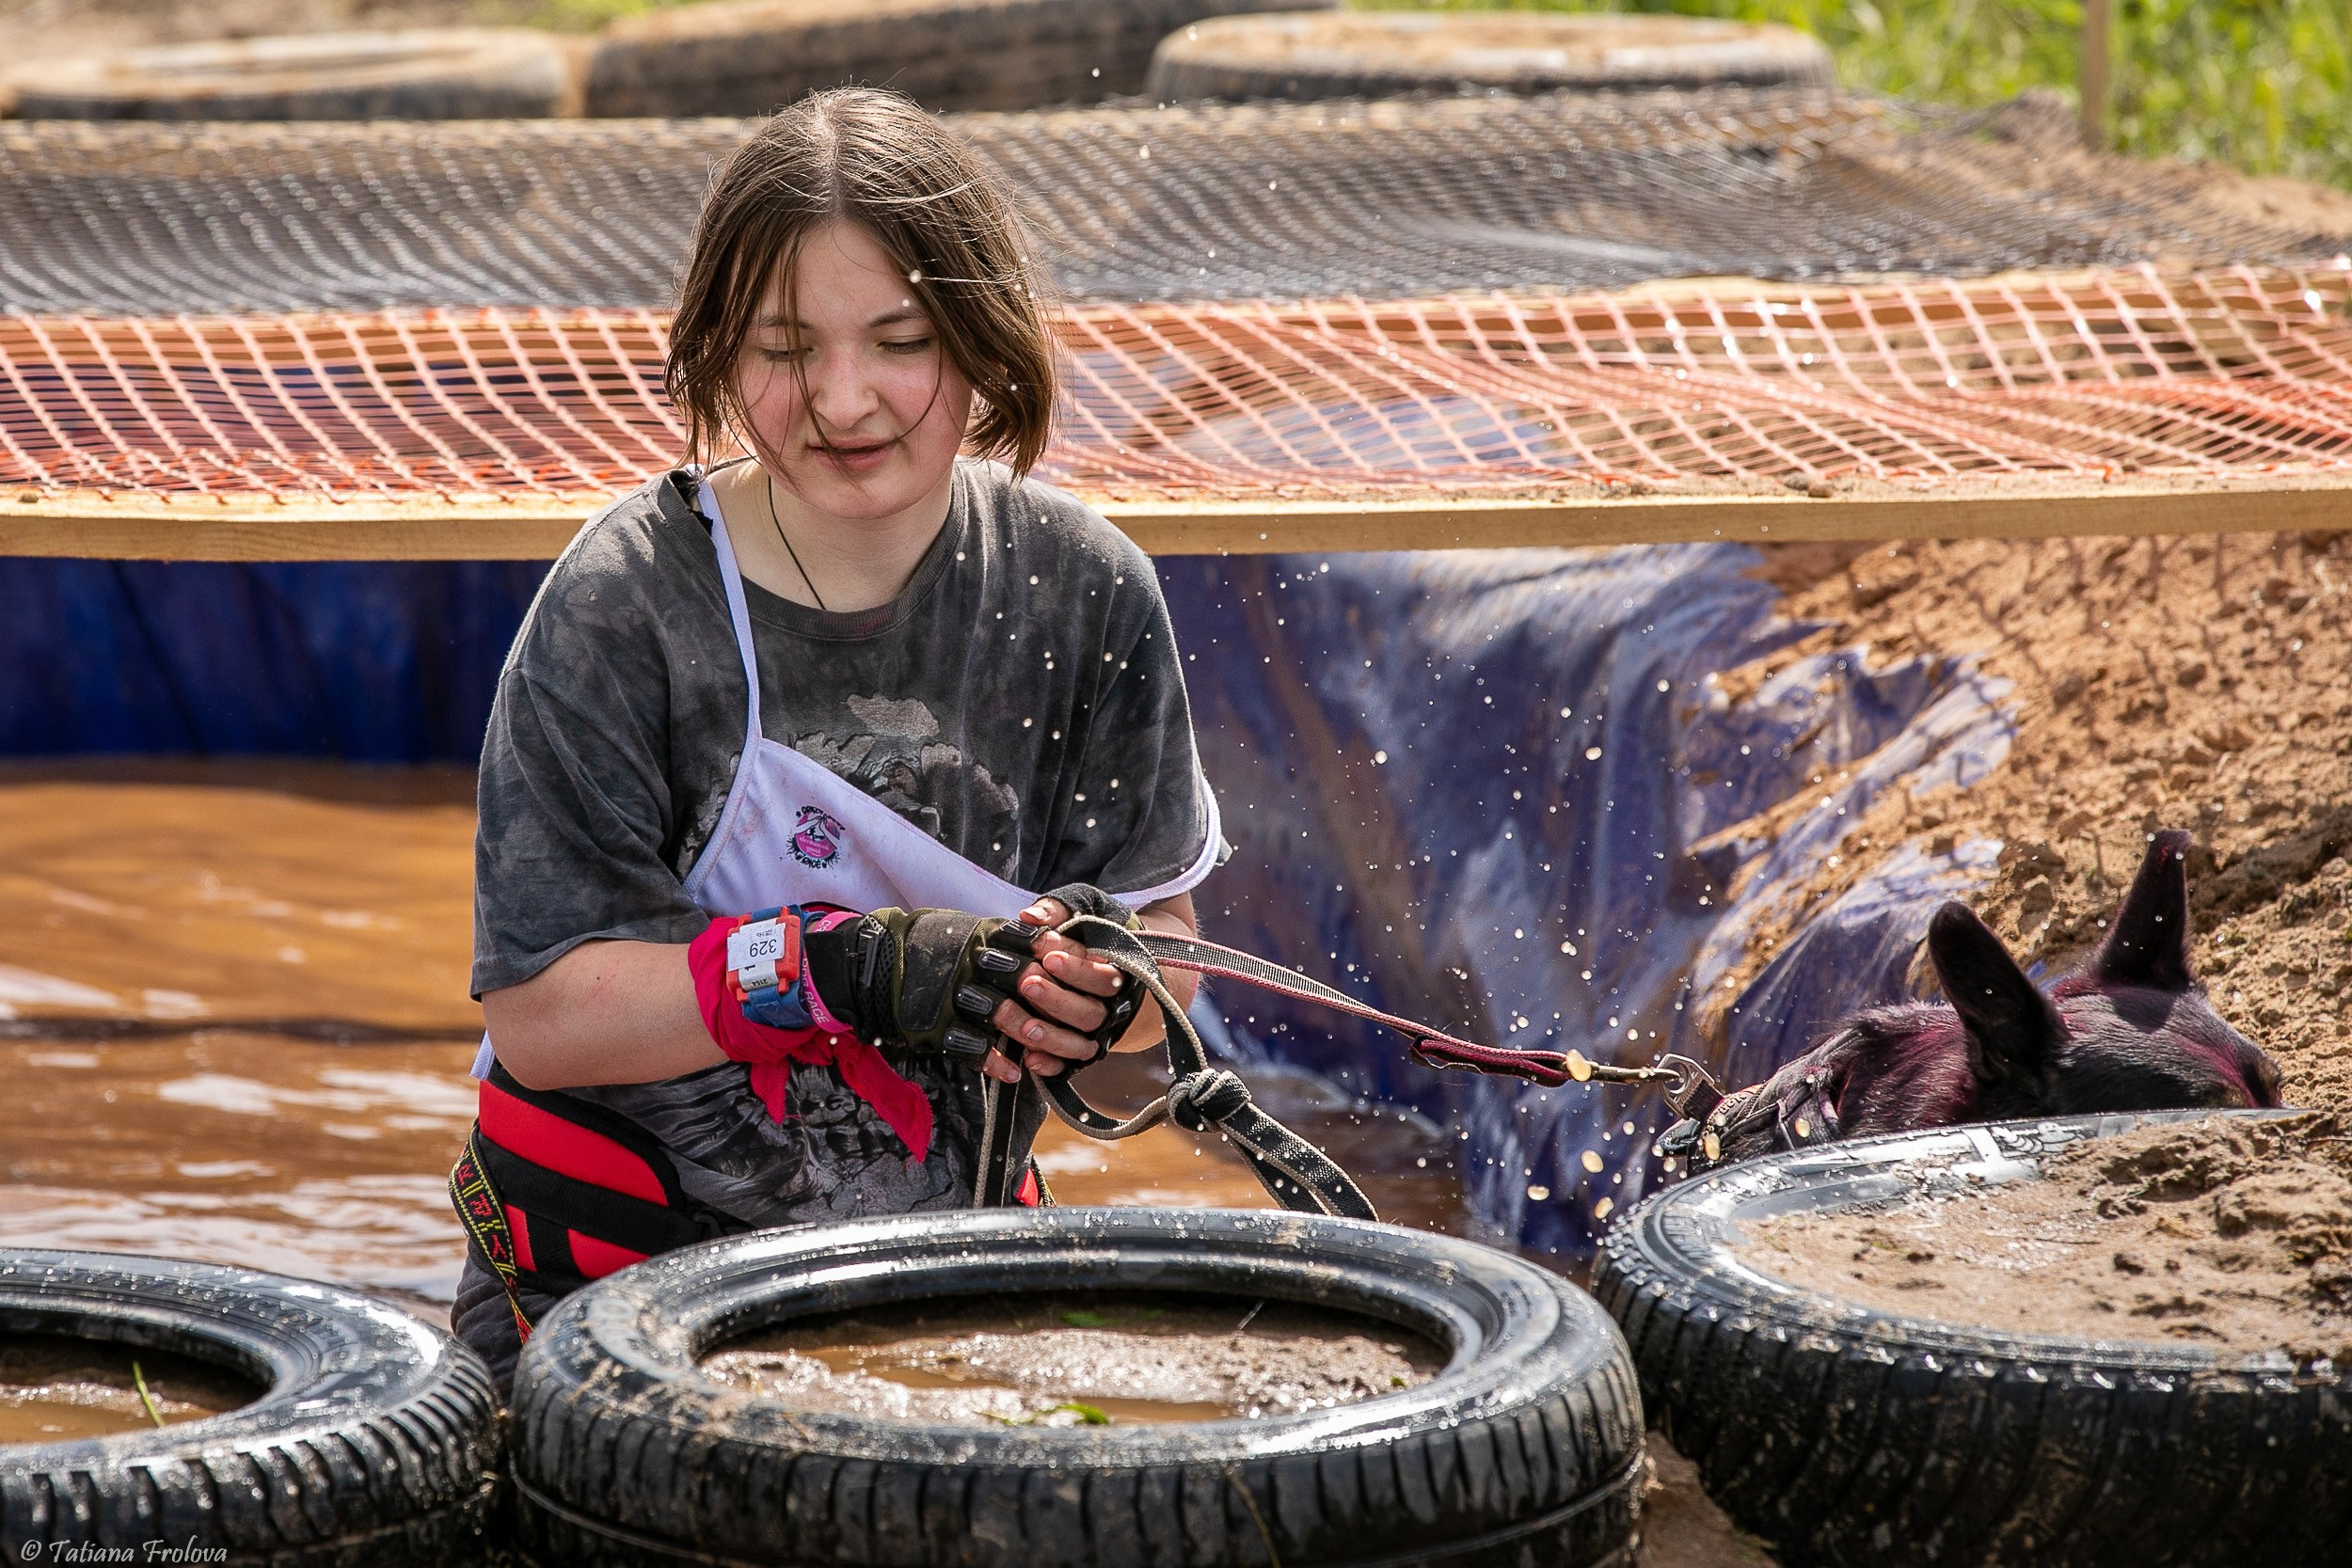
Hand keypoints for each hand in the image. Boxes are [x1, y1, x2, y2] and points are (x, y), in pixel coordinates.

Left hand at [980, 896, 1130, 1082]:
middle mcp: (1110, 1007)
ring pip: (1080, 1042)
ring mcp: (1097, 1032)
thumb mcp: (1083, 909)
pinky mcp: (1082, 1051)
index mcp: (1118, 972)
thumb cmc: (1089, 933)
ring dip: (1051, 1036)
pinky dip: (1052, 1065)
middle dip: (1057, 999)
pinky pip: (1070, 1065)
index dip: (1075, 967)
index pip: (1101, 974)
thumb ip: (1058, 909)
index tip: (1045, 954)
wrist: (1112, 966)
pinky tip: (1029, 1060)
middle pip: (1090, 1011)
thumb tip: (1029, 917)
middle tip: (1027, 984)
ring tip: (1024, 1027)